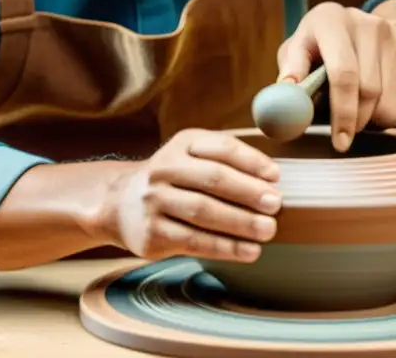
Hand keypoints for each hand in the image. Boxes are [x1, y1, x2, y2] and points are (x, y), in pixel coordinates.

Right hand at [112, 129, 281, 262]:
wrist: (119, 203)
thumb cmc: (174, 179)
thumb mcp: (193, 156)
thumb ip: (227, 160)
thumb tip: (272, 178)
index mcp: (182, 144)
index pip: (221, 148)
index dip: (252, 161)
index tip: (276, 176)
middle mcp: (164, 169)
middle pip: (213, 178)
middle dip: (248, 192)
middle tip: (276, 205)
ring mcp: (154, 201)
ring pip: (203, 211)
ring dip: (240, 223)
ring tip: (268, 230)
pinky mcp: (151, 232)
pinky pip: (194, 241)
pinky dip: (225, 247)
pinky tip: (248, 252)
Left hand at [276, 2, 395, 152]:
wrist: (367, 31)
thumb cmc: (322, 48)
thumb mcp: (299, 51)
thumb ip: (290, 73)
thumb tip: (284, 99)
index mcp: (331, 18)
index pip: (343, 72)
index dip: (341, 112)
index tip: (339, 141)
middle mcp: (370, 24)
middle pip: (369, 92)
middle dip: (355, 122)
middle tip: (344, 134)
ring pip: (389, 105)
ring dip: (372, 121)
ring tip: (358, 110)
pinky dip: (392, 114)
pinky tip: (378, 101)